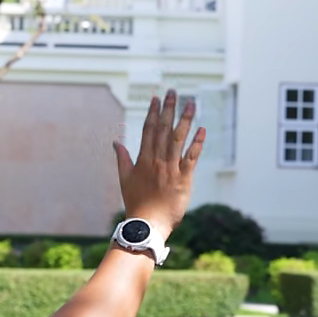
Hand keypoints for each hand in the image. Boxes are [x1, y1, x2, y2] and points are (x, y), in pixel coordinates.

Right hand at [113, 90, 202, 233]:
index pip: (148, 130)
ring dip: (185, 119)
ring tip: (191, 103)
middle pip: (164, 130)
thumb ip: (122, 159)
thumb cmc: (136, 203)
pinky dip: (197, 143)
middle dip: (169, 109)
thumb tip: (116, 142)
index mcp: (143, 159)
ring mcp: (171, 169)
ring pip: (178, 139)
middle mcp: (157, 161)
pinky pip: (191, 158)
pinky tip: (202, 129)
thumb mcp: (124, 179)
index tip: (157, 98)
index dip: (153, 112)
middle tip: (174, 92)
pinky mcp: (183, 179)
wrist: (148, 224)